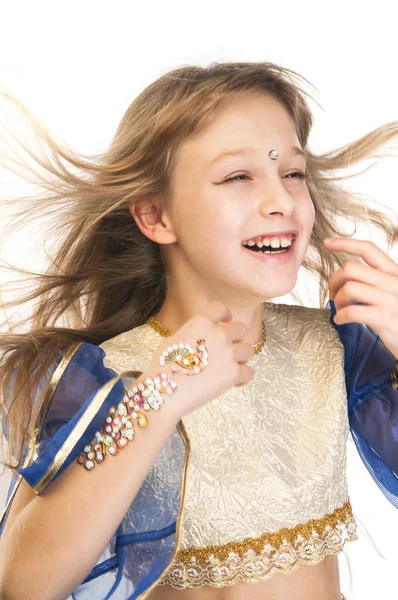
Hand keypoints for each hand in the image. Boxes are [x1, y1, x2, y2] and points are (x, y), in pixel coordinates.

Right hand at [142, 301, 255, 418]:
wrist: (164, 393)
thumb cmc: (163, 368)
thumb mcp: (173, 340)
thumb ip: (192, 333)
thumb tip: (200, 336)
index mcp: (200, 322)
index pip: (220, 308)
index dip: (226, 315)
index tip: (226, 322)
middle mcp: (217, 333)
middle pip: (240, 329)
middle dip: (236, 339)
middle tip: (226, 352)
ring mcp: (228, 353)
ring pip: (249, 350)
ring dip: (241, 359)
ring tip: (227, 369)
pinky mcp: (234, 373)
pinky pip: (249, 371)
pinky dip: (243, 378)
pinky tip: (232, 383)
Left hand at [324, 237, 397, 358]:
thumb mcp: (393, 292)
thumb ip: (376, 281)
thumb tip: (345, 275)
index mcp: (394, 273)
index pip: (368, 249)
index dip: (345, 244)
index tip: (326, 243)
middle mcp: (394, 282)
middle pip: (350, 268)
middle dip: (334, 281)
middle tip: (333, 295)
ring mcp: (390, 300)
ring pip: (349, 288)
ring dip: (337, 300)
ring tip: (340, 310)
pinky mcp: (385, 318)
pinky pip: (352, 311)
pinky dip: (340, 316)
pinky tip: (341, 320)